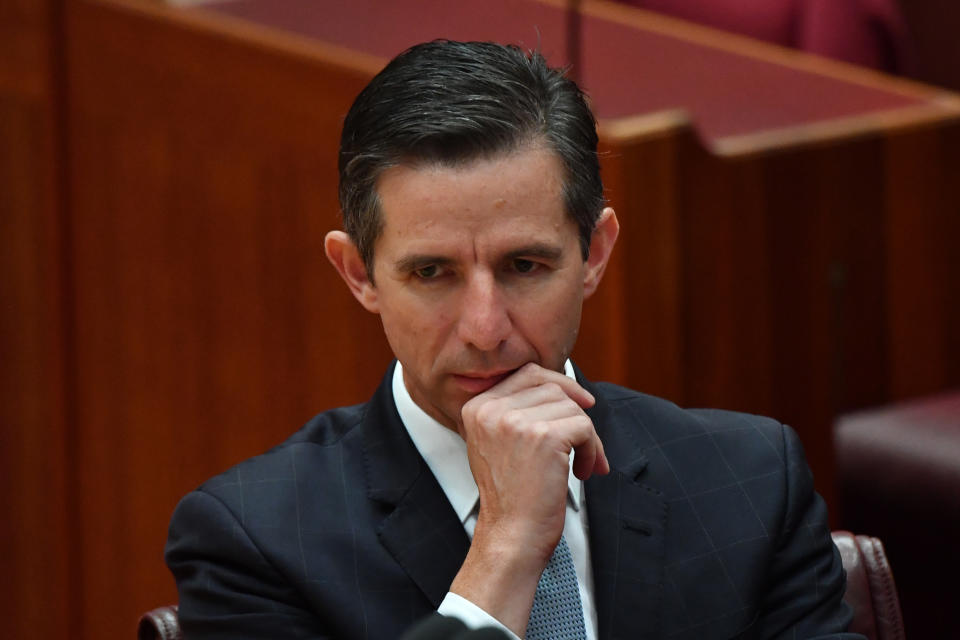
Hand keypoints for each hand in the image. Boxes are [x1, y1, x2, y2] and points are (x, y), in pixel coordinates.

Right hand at [449, 363, 608, 635]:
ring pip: (572, 407)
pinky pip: (584, 426)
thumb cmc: (512, 496)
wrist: (511, 535)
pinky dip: (594, 450)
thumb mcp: (499, 444)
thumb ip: (518, 412)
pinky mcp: (544, 436)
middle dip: (576, 412)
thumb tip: (569, 387)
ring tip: (581, 465)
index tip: (582, 403)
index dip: (559, 384)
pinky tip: (584, 472)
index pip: (526, 374)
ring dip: (587, 437)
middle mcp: (491, 409)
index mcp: (477, 407)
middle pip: (552, 387)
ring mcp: (516, 421)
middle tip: (586, 442)